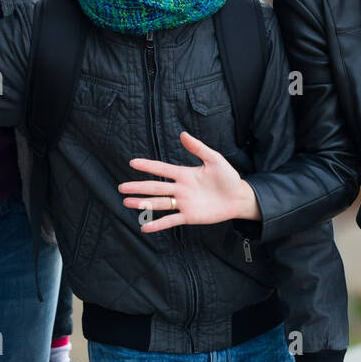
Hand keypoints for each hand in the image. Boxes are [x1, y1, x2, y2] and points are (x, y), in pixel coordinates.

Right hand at [119, 131, 259, 231]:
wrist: (239, 197)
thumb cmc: (227, 177)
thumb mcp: (214, 160)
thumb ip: (199, 148)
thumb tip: (183, 134)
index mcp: (184, 174)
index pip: (162, 169)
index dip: (147, 166)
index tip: (132, 162)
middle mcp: (180, 188)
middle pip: (155, 187)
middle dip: (138, 187)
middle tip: (121, 187)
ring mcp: (183, 203)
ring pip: (159, 203)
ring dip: (143, 203)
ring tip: (127, 203)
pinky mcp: (189, 216)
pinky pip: (171, 220)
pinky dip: (158, 224)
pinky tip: (145, 227)